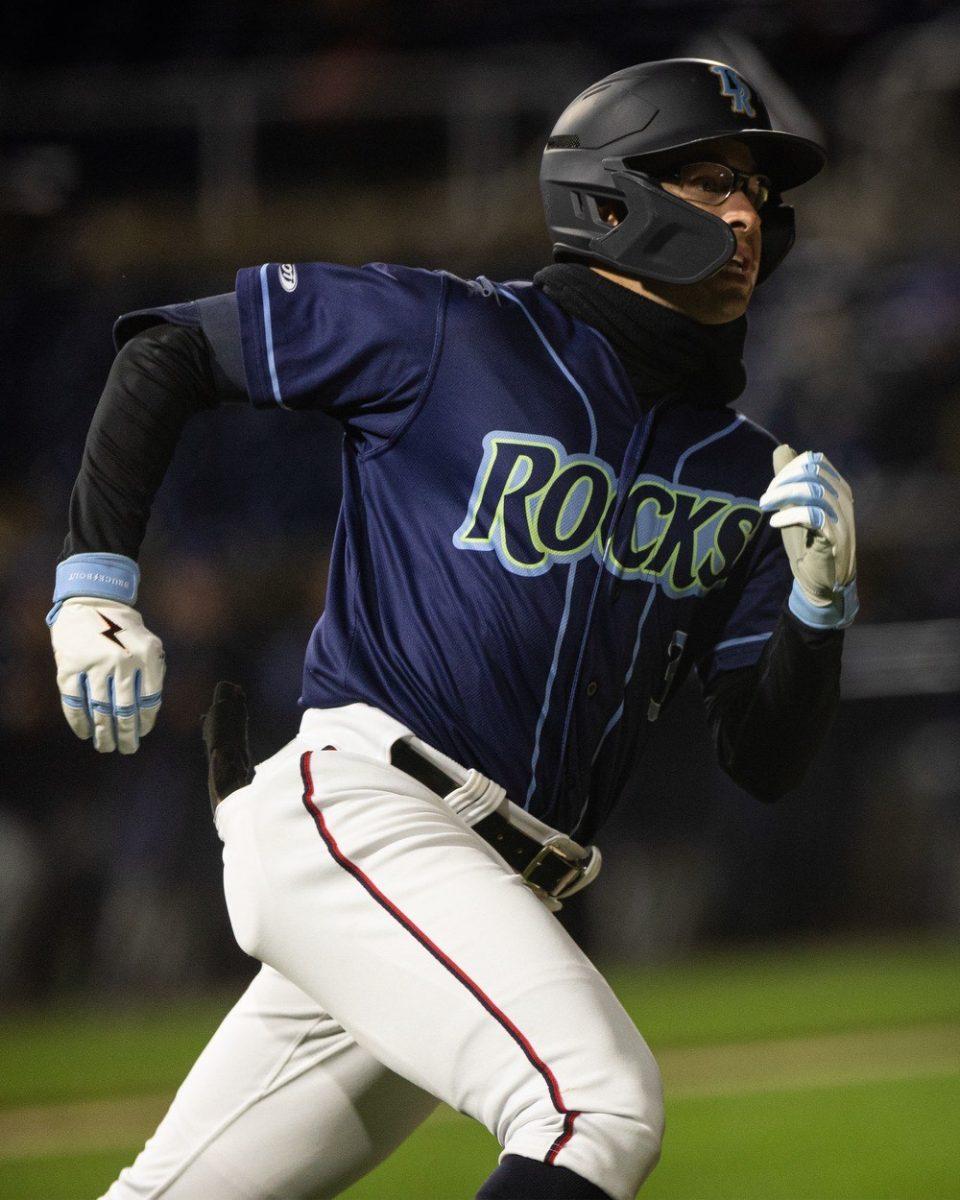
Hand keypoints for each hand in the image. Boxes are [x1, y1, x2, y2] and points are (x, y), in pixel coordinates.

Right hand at [49, 597, 164, 752]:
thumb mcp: (149, 644)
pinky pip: (75, 702)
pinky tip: (85, 733)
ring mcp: (94, 664)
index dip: (145, 722)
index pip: (149, 700)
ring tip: (106, 747)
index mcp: (146, 656)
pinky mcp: (70, 667)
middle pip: (125, 710)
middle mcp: (122, 661)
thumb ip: (153, 673)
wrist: (92, 602)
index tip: (142, 734)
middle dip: (126, 735)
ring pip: (100, 710)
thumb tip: (149, 713)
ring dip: (103, 733)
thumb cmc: (125, 629)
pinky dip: (79, 722)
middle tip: (127, 749)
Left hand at [759, 446, 858, 628]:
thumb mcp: (795, 505)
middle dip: (782, 481)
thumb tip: (782, 449)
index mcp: (836, 487)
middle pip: (812, 471)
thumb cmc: (808, 541)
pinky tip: (776, 523)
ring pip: (813, 490)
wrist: (821, 580)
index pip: (813, 461)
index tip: (771, 489)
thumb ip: (789, 479)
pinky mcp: (835, 537)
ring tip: (765, 507)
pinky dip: (790, 515)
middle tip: (765, 499)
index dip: (788, 468)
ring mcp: (842, 517)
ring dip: (782, 496)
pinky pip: (813, 516)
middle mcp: (843, 498)